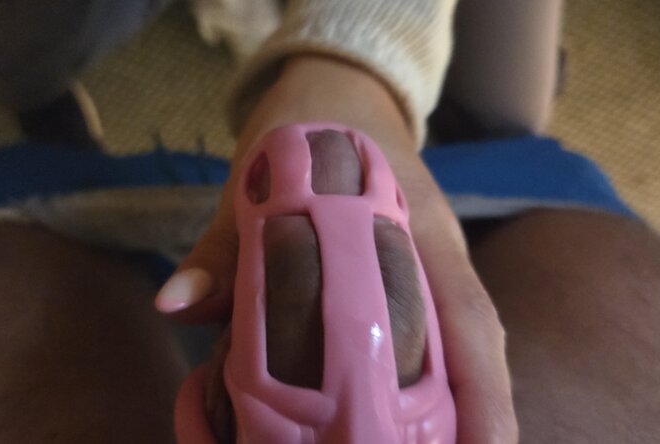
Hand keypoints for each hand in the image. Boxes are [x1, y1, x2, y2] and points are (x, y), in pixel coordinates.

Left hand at [156, 55, 517, 442]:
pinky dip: (423, 394)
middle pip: (476, 357)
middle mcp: (439, 263)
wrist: (338, 97)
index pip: (470, 321)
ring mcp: (431, 276)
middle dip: (471, 423)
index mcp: (418, 232)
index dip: (484, 394)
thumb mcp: (263, 180)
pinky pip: (431, 347)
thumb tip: (175, 306)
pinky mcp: (414, 286)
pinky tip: (394, 430)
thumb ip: (225, 246)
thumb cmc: (308, 139)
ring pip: (459, 358)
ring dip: (449, 415)